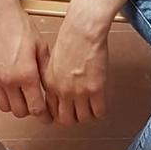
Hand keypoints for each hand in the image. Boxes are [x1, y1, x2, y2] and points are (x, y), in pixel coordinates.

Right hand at [0, 1, 49, 118]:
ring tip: (21, 94)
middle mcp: (8, 80)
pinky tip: (6, 87)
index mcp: (26, 75)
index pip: (36, 108)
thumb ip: (45, 70)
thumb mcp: (41, 47)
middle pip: (20, 112)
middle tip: (34, 102)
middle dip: (29, 109)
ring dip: (14, 104)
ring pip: (4, 107)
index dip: (44, 116)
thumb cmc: (20, 26)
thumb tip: (51, 88)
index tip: (47, 117)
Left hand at [44, 3, 110, 125]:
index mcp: (50, 84)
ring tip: (91, 105)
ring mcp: (79, 92)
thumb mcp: (53, 60)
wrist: (82, 29)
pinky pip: (99, 112)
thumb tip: (58, 88)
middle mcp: (62, 91)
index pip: (51, 111)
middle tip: (79, 110)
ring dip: (88, 114)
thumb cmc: (70, 37)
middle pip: (66, 120)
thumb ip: (54, 78)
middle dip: (73, 118)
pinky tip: (100, 101)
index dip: (60, 112)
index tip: (66, 110)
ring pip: (84, 119)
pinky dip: (100, 110)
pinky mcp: (96, 89)